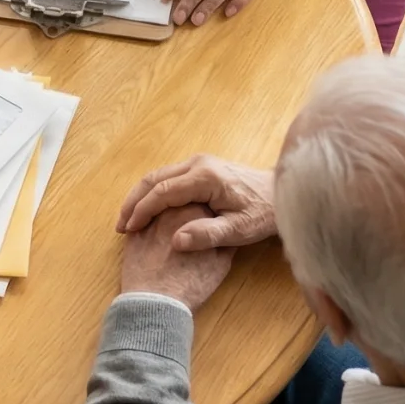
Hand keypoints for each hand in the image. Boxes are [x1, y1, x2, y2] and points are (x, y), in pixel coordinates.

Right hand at [117, 155, 276, 250]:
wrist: (283, 192)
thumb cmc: (264, 213)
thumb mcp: (240, 230)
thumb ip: (208, 235)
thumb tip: (176, 241)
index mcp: (205, 177)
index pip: (162, 192)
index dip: (142, 211)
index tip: (129, 229)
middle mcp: (198, 163)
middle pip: (153, 179)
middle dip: (134, 202)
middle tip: (121, 226)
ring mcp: (199, 162)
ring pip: (158, 175)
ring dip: (140, 196)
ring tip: (129, 219)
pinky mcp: (201, 166)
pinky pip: (168, 177)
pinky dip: (152, 192)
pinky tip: (148, 210)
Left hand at [118, 205, 233, 311]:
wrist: (158, 300)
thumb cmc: (192, 283)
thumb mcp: (221, 262)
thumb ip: (223, 239)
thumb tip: (226, 232)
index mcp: (197, 212)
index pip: (204, 199)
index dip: (207, 208)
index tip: (208, 218)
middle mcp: (171, 210)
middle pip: (179, 199)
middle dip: (183, 206)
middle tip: (188, 224)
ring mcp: (149, 219)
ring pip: (158, 207)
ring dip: (163, 213)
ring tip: (170, 231)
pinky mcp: (133, 231)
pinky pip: (140, 219)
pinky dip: (146, 223)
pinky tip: (154, 236)